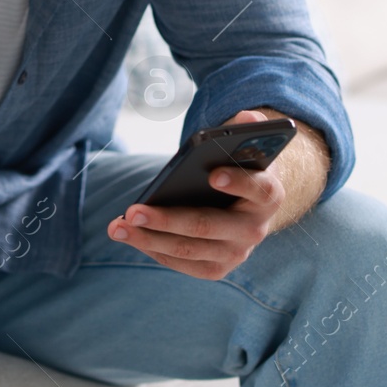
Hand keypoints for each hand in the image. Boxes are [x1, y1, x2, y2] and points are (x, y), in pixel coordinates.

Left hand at [106, 109, 285, 279]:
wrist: (250, 205)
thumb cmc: (241, 167)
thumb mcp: (248, 145)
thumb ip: (249, 127)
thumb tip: (246, 118)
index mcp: (269, 195)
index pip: (260, 189)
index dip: (239, 181)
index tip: (213, 174)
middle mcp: (255, 230)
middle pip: (208, 226)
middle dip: (167, 219)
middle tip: (133, 211)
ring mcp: (236, 253)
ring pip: (189, 249)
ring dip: (149, 239)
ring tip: (118, 227)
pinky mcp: (217, 268)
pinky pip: (182, 263)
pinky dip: (154, 249)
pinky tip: (130, 235)